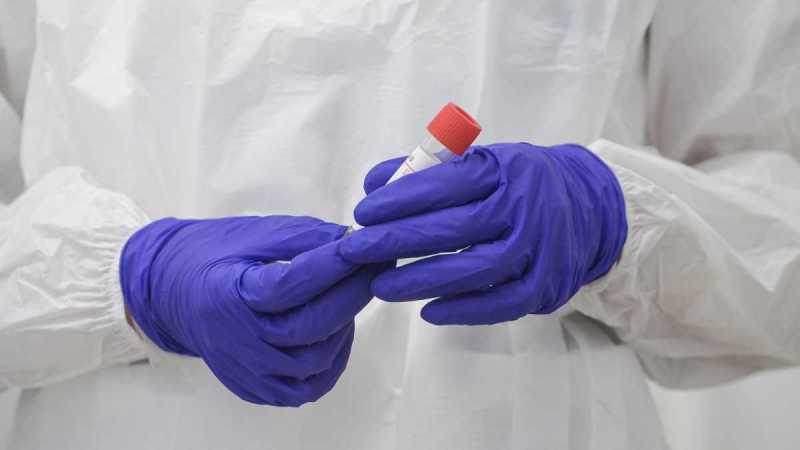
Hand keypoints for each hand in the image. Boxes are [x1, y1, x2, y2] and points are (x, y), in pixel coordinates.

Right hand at [120, 215, 383, 405]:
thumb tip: (351, 239)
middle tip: (375, 264)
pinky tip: (338, 332)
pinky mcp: (256, 388)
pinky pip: (305, 389)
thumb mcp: (252, 234)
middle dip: (352, 291)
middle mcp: (237, 341)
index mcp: (229, 297)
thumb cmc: (213, 256)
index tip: (366, 243)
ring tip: (352, 293)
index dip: (336, 264)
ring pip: (314, 360)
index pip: (294, 284)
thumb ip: (302, 237)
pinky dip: (331, 363)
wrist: (170, 292)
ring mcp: (246, 371)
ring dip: (344, 325)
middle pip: (311, 326)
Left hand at [340, 143, 626, 324]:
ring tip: (381, 285)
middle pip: (454, 228)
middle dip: (398, 240)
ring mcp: (539, 248)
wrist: (586, 206)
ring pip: (474, 269)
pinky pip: (501, 303)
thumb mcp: (481, 162)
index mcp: (504, 170)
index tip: (363, 212)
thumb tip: (373, 183)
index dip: (400, 199)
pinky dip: (463, 310)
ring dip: (422, 280)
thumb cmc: (515, 183)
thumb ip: (428, 169)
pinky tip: (426, 311)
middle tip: (357, 250)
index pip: (445, 184)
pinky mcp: (546, 284)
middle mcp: (524, 208)